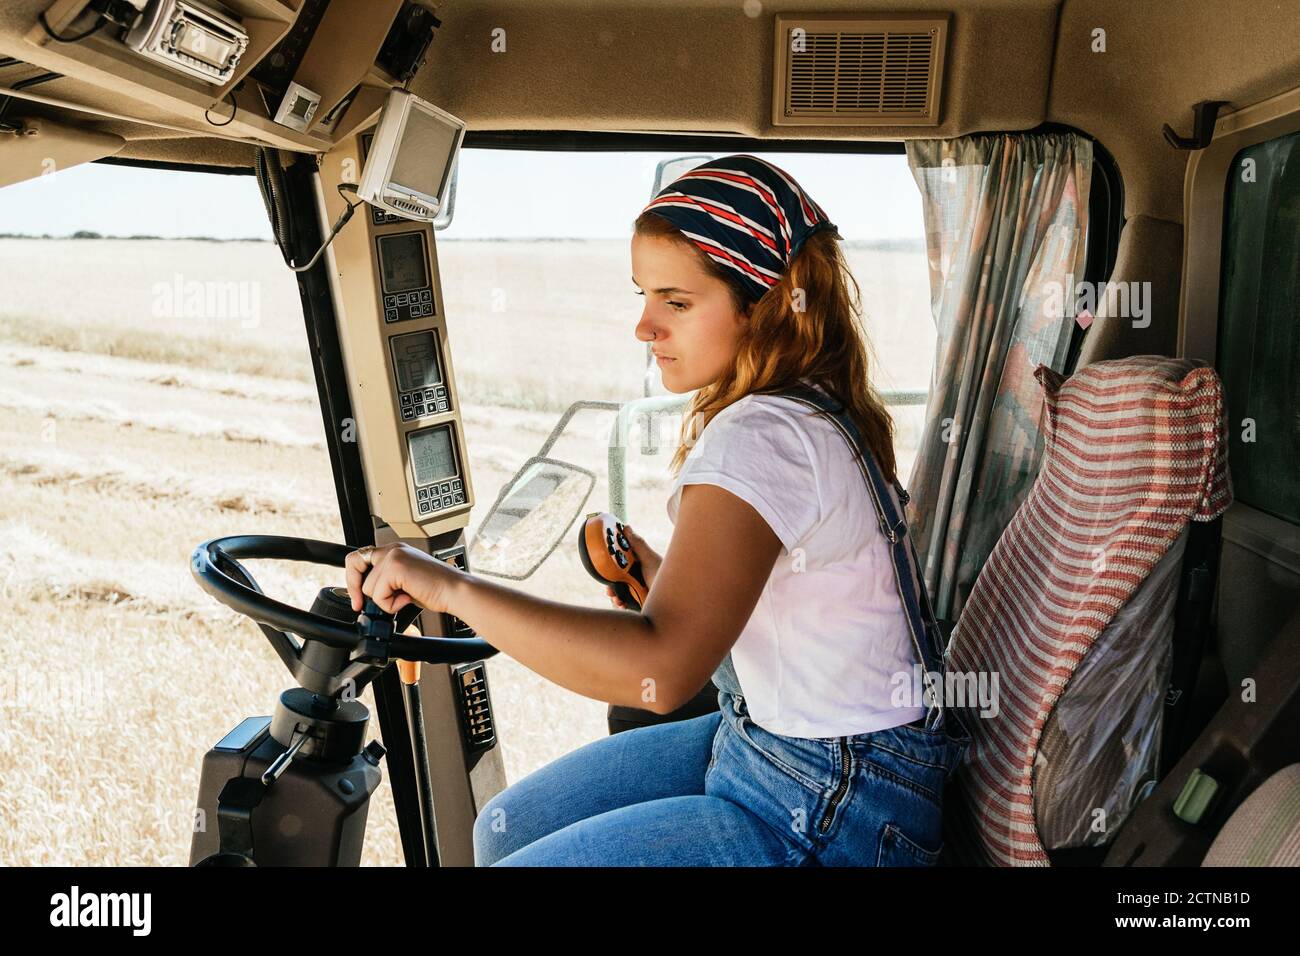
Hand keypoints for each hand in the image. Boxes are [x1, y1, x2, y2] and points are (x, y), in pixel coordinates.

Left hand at [344, 543, 461, 615]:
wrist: (455, 591)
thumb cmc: (437, 589)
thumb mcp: (405, 583)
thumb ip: (386, 582)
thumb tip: (365, 596)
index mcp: (396, 551)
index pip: (360, 557)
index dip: (353, 578)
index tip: (357, 597)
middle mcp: (393, 549)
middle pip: (355, 565)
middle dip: (355, 589)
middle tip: (360, 605)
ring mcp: (394, 555)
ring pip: (368, 587)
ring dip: (385, 601)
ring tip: (406, 597)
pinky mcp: (395, 567)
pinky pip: (378, 595)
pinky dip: (391, 605)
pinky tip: (408, 598)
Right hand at [604, 524, 660, 609]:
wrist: (676, 599)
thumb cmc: (666, 576)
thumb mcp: (650, 559)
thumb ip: (638, 544)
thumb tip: (626, 527)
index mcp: (638, 563)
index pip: (620, 559)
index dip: (610, 561)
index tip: (603, 562)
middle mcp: (637, 576)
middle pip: (616, 576)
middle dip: (609, 581)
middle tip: (609, 586)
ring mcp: (637, 589)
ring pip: (618, 591)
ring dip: (613, 595)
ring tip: (616, 598)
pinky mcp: (637, 602)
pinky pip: (623, 603)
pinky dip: (619, 604)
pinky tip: (622, 604)